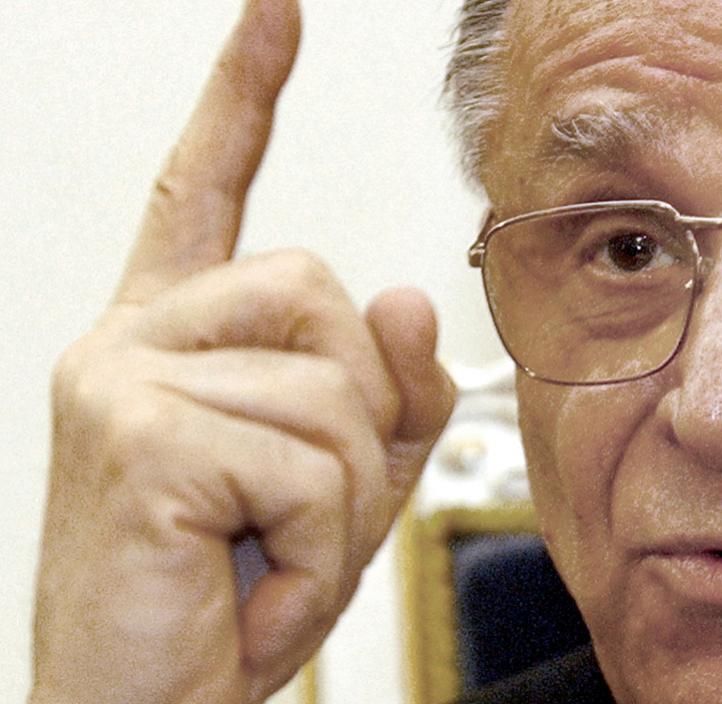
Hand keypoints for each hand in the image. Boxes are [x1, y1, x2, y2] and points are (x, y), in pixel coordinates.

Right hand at [29, 2, 453, 701]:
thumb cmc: (236, 591)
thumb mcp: (342, 483)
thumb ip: (386, 388)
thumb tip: (406, 298)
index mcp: (173, 336)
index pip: (208, 187)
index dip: (242, 93)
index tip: (275, 11)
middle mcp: (133, 339)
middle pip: (320, 288)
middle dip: (360, 411)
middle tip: (303, 508)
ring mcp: (123, 378)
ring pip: (333, 381)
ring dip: (343, 495)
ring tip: (271, 554)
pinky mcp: (139, 434)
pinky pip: (313, 459)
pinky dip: (319, 544)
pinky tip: (256, 583)